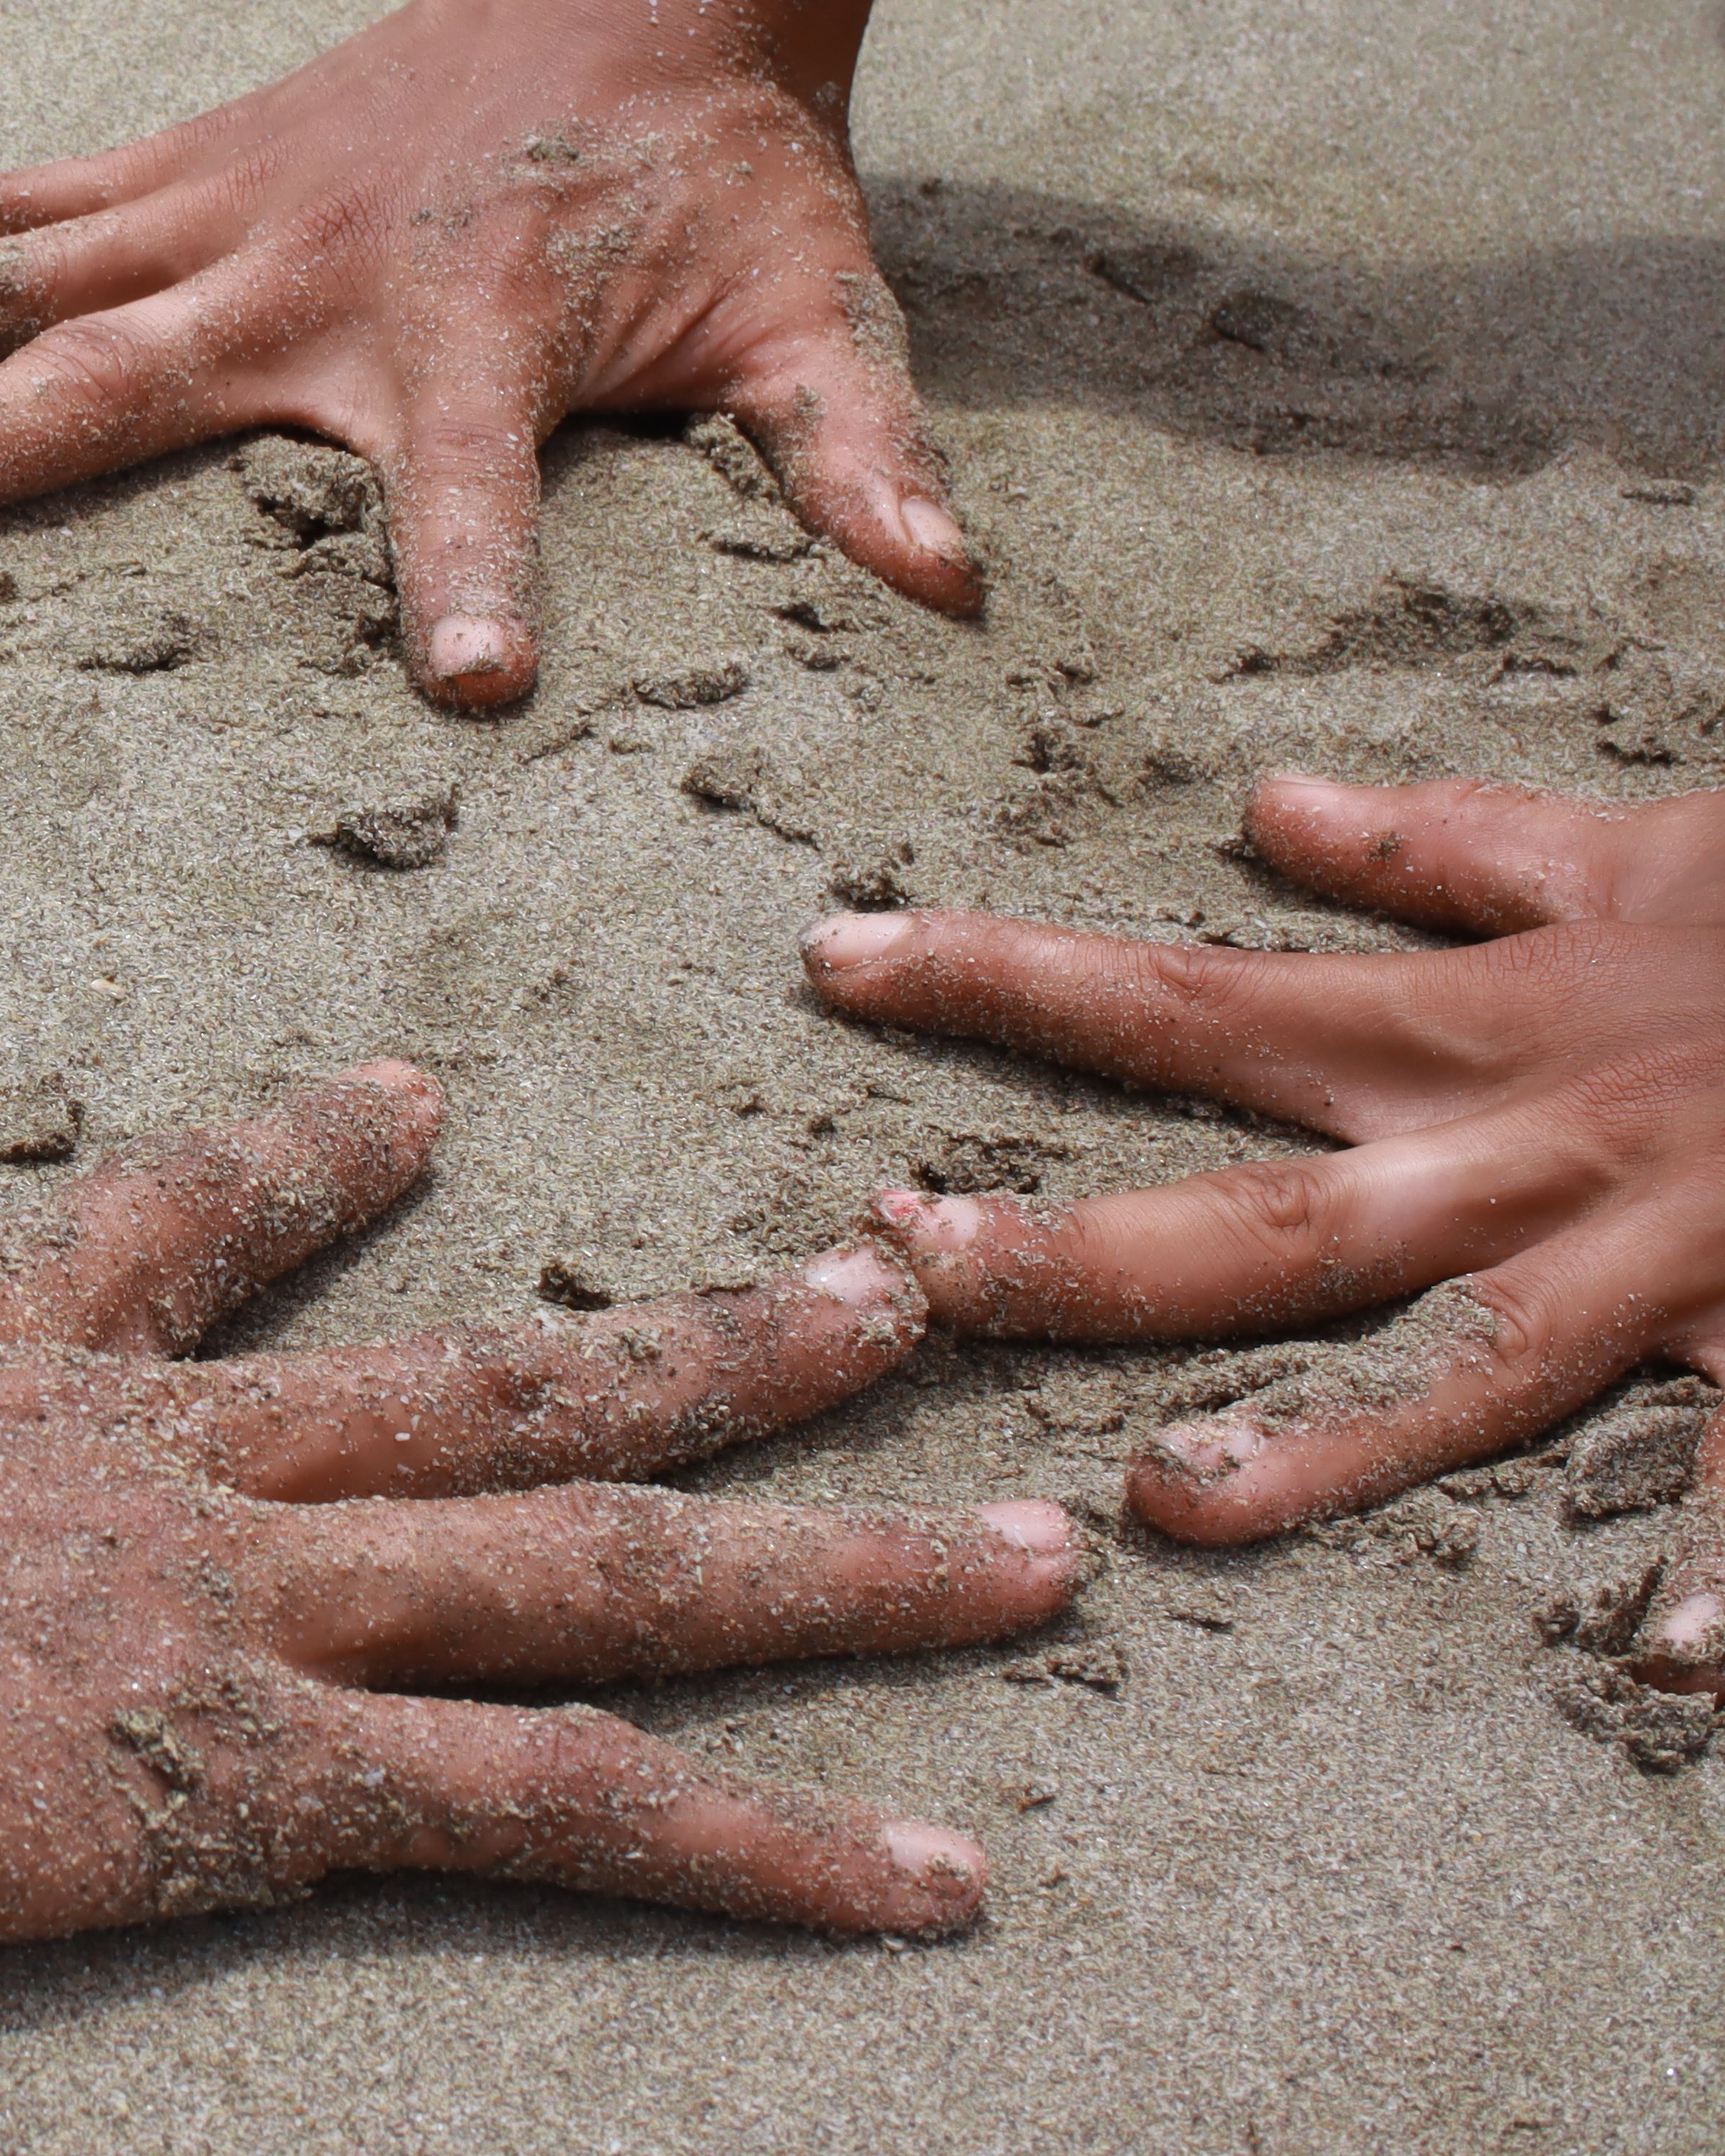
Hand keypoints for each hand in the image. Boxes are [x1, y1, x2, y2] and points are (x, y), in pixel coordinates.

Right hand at [0, 0, 981, 715]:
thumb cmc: (723, 177)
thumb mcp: (819, 317)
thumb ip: (861, 457)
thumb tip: (956, 590)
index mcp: (463, 352)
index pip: (470, 492)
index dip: (470, 580)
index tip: (463, 686)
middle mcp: (291, 289)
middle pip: (67, 401)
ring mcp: (203, 220)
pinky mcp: (166, 170)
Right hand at [0, 1053, 1078, 1987]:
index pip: (201, 1229)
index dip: (322, 1163)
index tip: (427, 1103)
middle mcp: (162, 1453)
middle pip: (499, 1378)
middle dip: (722, 1344)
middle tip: (907, 1286)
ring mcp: (224, 1600)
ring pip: (599, 1560)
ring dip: (836, 1560)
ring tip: (1036, 1548)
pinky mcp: (235, 1767)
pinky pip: (561, 1803)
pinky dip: (767, 1842)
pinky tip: (937, 1873)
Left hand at [802, 774, 1724, 1694]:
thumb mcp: (1633, 848)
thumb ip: (1442, 847)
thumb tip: (1267, 802)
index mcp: (1469, 1032)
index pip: (1185, 997)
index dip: (1001, 975)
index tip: (828, 955)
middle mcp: (1532, 1154)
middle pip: (1260, 1213)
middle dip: (1076, 1250)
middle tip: (892, 1269)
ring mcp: (1669, 1263)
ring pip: (1466, 1370)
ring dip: (1327, 1444)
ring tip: (1171, 1509)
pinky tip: (1672, 1667)